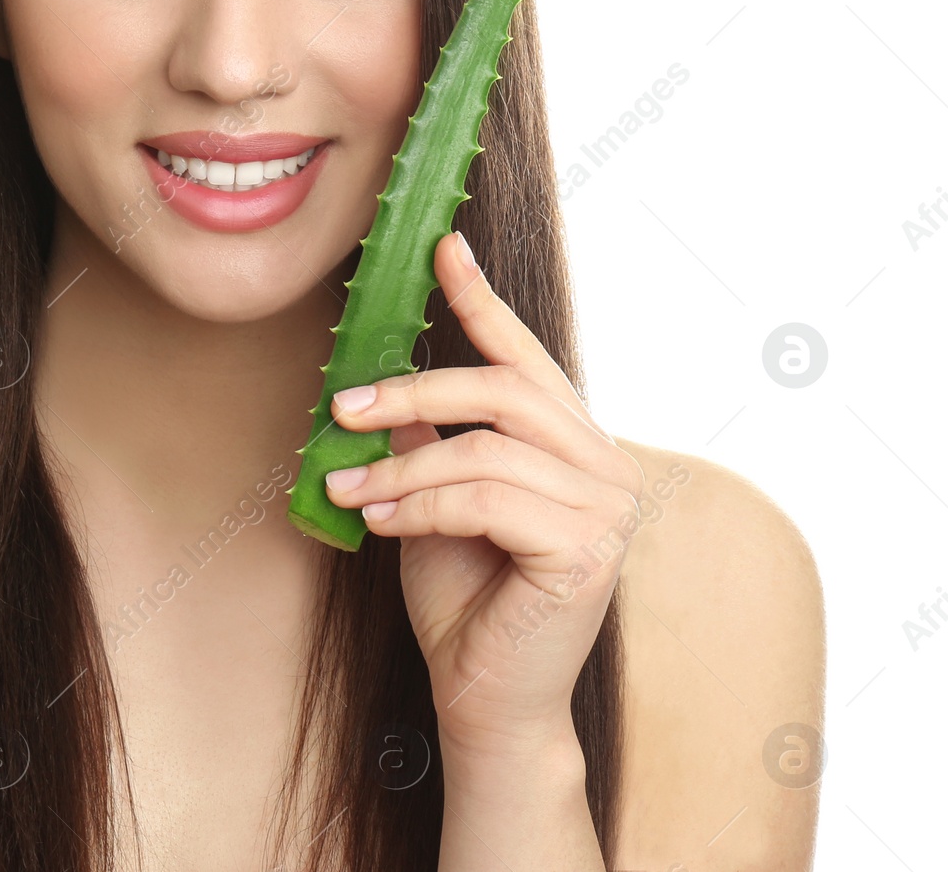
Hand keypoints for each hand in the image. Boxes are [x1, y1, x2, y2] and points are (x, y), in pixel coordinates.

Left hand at [324, 232, 644, 754]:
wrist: (485, 699)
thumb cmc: (464, 600)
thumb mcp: (431, 500)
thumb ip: (424, 441)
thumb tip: (379, 383)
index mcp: (573, 443)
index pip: (525, 357)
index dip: (481, 298)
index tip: (442, 247)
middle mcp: (605, 464)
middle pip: (500, 390)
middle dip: (410, 392)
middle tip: (341, 406)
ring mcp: (607, 507)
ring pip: (482, 449)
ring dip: (398, 468)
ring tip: (344, 490)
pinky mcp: (587, 549)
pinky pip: (482, 498)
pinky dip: (417, 505)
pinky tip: (379, 523)